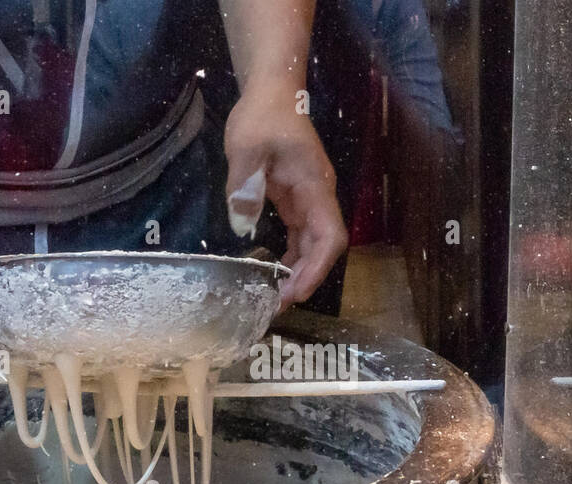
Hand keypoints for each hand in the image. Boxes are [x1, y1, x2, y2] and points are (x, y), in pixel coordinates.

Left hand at [224, 85, 346, 306]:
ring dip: (299, 270)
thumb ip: (245, 184)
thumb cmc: (262, 116)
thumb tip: (242, 224)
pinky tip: (275, 271)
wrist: (272, 92)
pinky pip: (301, 234)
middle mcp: (318, 197)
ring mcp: (309, 199)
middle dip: (306, 277)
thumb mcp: (247, 147)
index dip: (317, 268)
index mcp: (314, 186)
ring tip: (276, 295)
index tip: (297, 291)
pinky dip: (292, 256)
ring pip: (314, 243)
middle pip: (325, 246)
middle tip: (278, 303)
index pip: (329, 236)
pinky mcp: (297, 199)